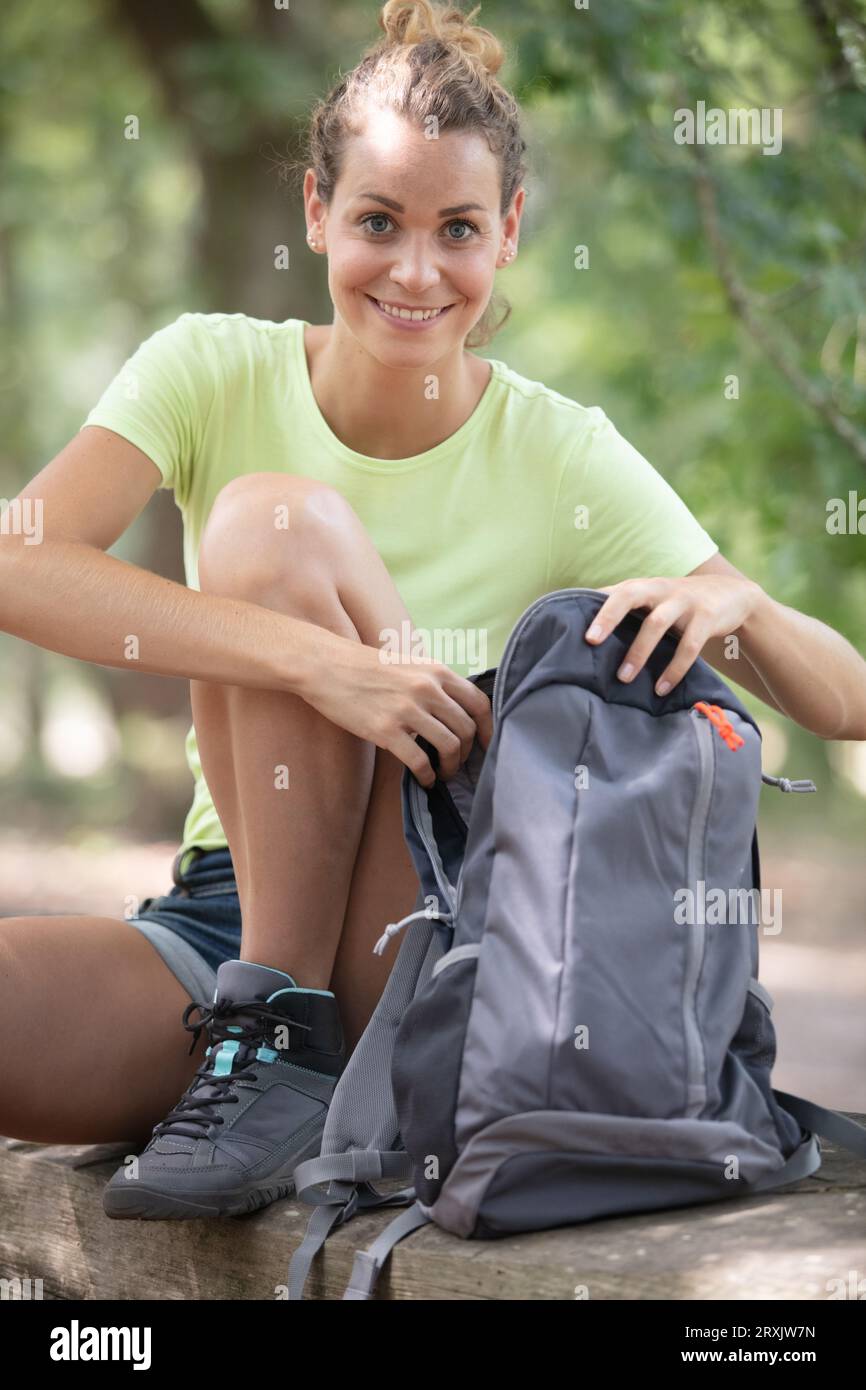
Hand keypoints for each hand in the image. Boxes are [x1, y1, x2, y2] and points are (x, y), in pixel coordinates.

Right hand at [293, 622, 492, 787]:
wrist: (326, 666)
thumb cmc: (366, 666)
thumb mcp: (409, 664)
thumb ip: (434, 683)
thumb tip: (455, 709)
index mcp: (436, 671)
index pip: (478, 702)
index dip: (488, 728)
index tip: (487, 744)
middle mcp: (427, 689)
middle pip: (466, 729)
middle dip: (467, 752)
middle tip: (458, 763)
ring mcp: (407, 710)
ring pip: (448, 747)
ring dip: (450, 767)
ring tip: (443, 773)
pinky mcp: (386, 730)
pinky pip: (419, 762)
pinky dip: (427, 776)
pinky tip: (425, 780)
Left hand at [584, 575, 763, 694]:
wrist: (732, 596)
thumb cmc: (679, 605)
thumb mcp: (654, 602)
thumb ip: (627, 613)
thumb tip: (585, 639)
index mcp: (643, 587)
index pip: (612, 592)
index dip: (593, 607)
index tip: (573, 627)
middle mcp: (660, 589)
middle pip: (629, 595)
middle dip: (608, 617)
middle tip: (591, 641)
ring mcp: (684, 601)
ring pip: (656, 623)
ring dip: (638, 652)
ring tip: (624, 678)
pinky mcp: (706, 617)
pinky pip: (688, 646)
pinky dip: (674, 668)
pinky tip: (661, 688)